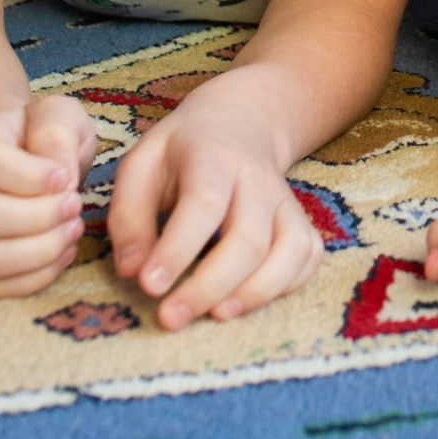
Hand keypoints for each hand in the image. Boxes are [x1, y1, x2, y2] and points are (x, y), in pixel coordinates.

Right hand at [0, 94, 96, 297]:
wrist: (29, 158)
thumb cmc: (44, 136)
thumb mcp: (57, 116)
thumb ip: (56, 133)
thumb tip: (59, 178)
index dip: (26, 175)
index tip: (63, 176)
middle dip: (36, 216)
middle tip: (74, 205)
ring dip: (40, 250)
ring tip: (72, 229)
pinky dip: (39, 275)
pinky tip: (64, 250)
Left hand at [105, 93, 322, 329]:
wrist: (241, 121)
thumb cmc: (182, 151)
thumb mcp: (142, 165)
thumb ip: (129, 217)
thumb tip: (132, 271)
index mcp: (214, 158)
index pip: (204, 205)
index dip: (177, 249)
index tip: (150, 286)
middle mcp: (258, 180)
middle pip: (248, 239)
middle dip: (209, 286)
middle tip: (170, 318)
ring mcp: (286, 201)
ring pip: (289, 250)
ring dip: (255, 291)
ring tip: (215, 315)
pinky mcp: (302, 221)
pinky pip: (308, 257)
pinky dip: (286, 285)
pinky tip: (248, 299)